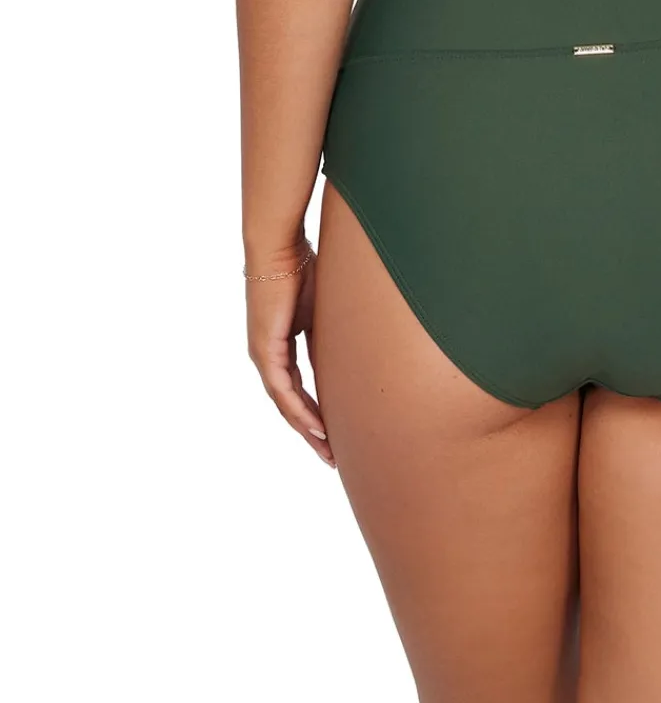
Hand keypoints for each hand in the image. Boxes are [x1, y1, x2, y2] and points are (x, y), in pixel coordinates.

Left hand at [245, 244, 334, 466]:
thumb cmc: (304, 266)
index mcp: (280, 346)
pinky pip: (283, 390)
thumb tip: (356, 347)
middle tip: (331, 456)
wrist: (280, 246)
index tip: (334, 433)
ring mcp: (264, 355)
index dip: (316, 413)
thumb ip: (331, 333)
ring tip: (327, 451)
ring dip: (307, 429)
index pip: (298, 390)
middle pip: (290, 405)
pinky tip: (316, 428)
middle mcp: (268, 355)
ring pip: (285, 404)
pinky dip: (300, 411)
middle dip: (312, 432)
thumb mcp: (323, 309)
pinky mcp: (265, 350)